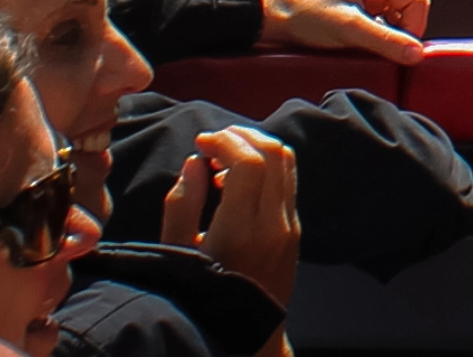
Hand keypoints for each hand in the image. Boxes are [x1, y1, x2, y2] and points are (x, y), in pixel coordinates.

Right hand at [160, 124, 300, 302]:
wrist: (247, 336)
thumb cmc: (201, 300)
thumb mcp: (176, 255)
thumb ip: (182, 204)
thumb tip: (195, 162)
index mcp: (243, 231)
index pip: (251, 162)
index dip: (226, 142)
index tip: (200, 143)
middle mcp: (275, 225)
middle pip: (275, 153)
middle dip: (242, 136)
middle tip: (211, 141)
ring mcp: (291, 227)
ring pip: (287, 163)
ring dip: (257, 146)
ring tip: (223, 156)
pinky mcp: (296, 230)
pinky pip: (288, 181)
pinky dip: (267, 165)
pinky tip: (238, 176)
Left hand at [257, 0, 430, 60]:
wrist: (274, 20)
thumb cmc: (304, 14)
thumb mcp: (349, 29)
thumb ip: (386, 41)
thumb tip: (415, 53)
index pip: (417, 1)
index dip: (413, 29)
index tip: (402, 50)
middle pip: (410, 10)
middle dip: (399, 33)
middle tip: (381, 48)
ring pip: (398, 20)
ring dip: (387, 36)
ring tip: (365, 43)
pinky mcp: (362, 7)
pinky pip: (384, 25)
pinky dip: (378, 37)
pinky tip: (361, 42)